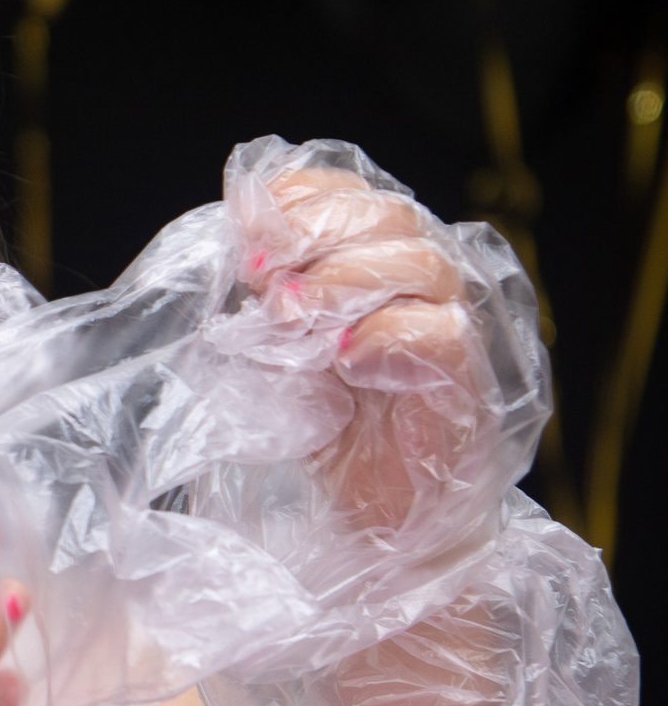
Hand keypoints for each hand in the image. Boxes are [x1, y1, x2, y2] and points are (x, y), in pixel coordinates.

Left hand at [244, 169, 488, 530]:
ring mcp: (452, 328)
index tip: (248, 223)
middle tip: (261, 274)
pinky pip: (442, 333)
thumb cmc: (328, 423)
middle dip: (315, 232)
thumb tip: (238, 248)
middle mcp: (421, 283)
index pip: (353, 193)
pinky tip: (343, 359)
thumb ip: (269, 295)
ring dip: (342, 281)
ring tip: (290, 317)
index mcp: (375, 260)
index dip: (303, 196)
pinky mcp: (467, 382)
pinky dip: (385, 335)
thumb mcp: (280, 345)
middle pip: (390, 216)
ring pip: (419, 263)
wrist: (377, 512)